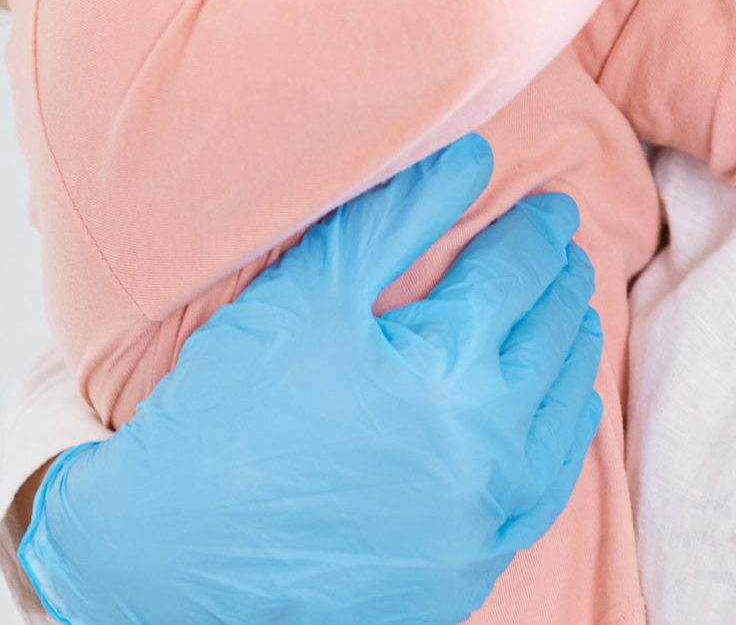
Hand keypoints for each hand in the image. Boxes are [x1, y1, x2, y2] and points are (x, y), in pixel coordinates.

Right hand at [19, 137, 602, 624]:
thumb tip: (474, 156)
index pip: (515, 279)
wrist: (160, 568)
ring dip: (572, 360)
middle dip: (563, 287)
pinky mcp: (459, 578)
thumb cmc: (225, 419)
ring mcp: (477, 530)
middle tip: (568, 249)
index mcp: (452, 379)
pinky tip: (558, 419)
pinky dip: (558, 444)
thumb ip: (397, 214)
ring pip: (559, 425)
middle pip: (550, 346)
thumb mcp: (307, 292)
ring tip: (575, 316)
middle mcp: (485, 460)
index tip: (553, 205)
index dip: (536, 231)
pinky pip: (539, 500)